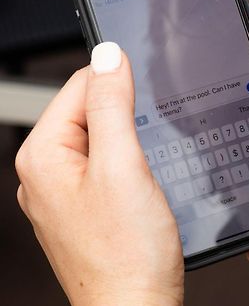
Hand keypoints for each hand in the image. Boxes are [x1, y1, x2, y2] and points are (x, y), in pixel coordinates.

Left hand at [15, 42, 183, 305]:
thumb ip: (112, 104)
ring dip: (128, 137)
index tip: (144, 93)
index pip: (80, 84)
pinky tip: (140, 178)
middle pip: (90, 109)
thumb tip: (107, 56)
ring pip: (102, 134)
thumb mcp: (122, 164)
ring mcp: (66, 187)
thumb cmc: (127, 251)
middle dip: (124, 115)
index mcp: (44, 154)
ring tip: (143, 167)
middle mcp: (47, 169)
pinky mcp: (87, 200)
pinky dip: (128, 158)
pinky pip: (107, 159)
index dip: (117, 82)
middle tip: (145, 144)